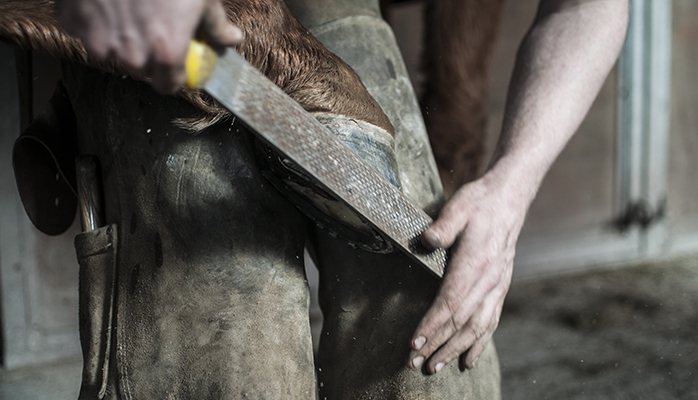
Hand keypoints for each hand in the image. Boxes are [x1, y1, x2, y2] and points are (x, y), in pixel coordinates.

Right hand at [56, 0, 241, 92]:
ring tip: (129, 8)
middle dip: (148, 53)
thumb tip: (231, 38)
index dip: (173, 75)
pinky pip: (86, 31)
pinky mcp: (74, 24)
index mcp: (166, 53)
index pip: (168, 86)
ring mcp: (99, 41)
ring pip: (112, 52)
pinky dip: (95, 20)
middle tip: (152, 25)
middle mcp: (132, 55)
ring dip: (120, 38)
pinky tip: (106, 1)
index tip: (175, 62)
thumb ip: (215, 25)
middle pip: (141, 69)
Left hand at [407, 171, 527, 372]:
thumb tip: (424, 241)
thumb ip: (442, 226)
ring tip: (435, 367)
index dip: (432, 325)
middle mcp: (490, 280)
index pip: (451, 302)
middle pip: (462, 321)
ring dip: (456, 350)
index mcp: (476, 262)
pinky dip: (479, 344)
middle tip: (415, 364)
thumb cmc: (479, 202)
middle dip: (438, 345)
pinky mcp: (500, 287)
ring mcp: (497, 286)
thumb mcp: (457, 207)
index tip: (414, 342)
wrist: (509, 198)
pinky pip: (490, 322)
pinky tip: (468, 360)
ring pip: (477, 327)